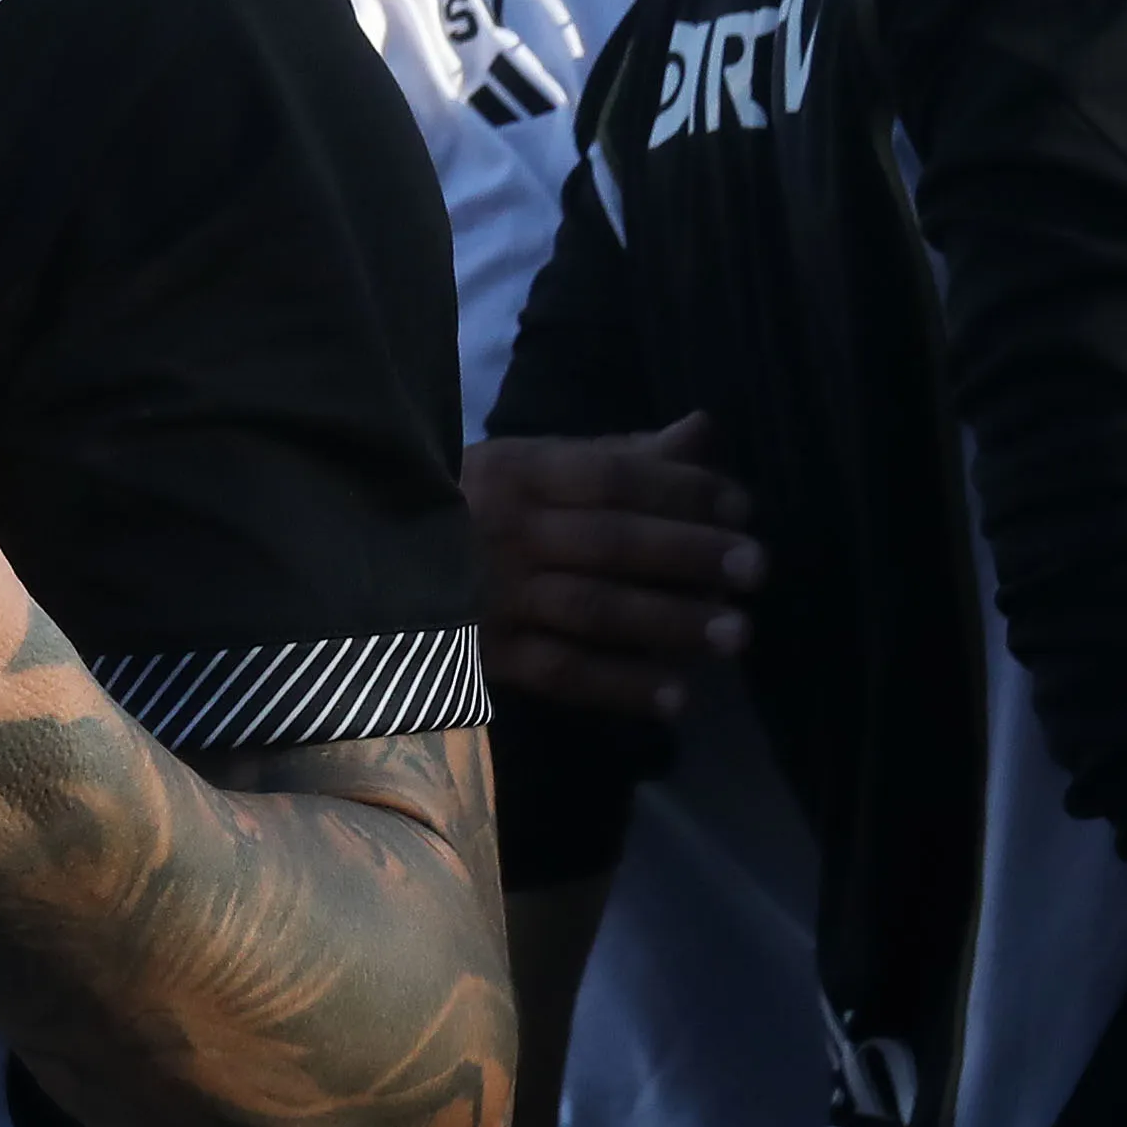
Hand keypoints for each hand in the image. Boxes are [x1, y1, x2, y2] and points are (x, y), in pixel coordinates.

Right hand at [461, 415, 753, 719]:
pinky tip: (675, 698)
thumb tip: (704, 429)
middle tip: (755, 568)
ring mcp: (496, 596)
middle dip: (689, 554)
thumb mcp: (534, 467)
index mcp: (519, 471)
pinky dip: (621, 685)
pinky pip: (562, 672)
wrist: (371, 565)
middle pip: (611, 541)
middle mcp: (507, 530)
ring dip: (670, 623)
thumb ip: (620, 455)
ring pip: (594, 609)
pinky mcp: (487, 656)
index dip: (680, 489)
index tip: (741, 506)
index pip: (611, 475)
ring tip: (736, 634)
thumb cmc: (473, 508)